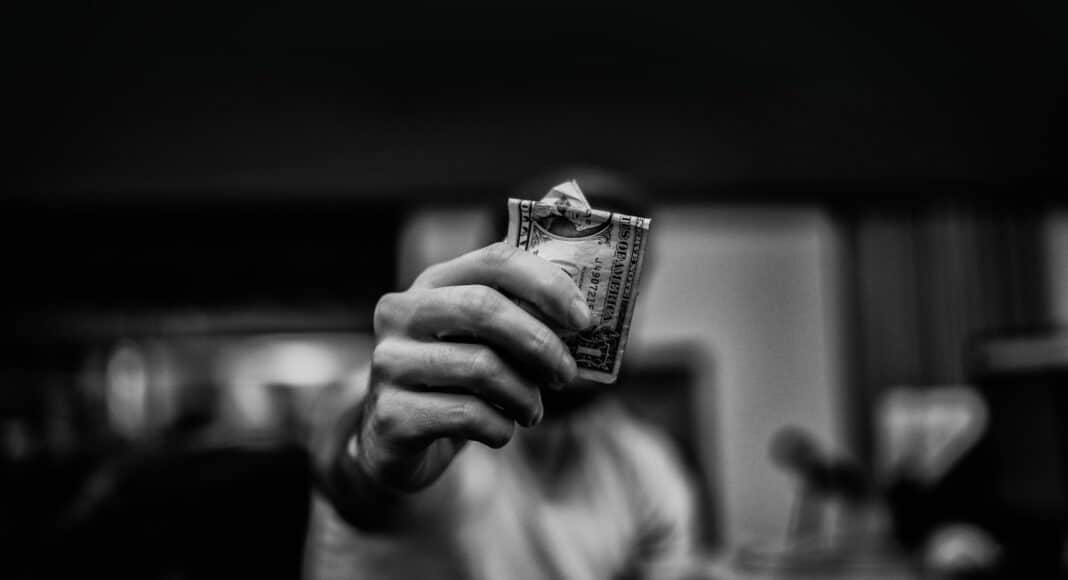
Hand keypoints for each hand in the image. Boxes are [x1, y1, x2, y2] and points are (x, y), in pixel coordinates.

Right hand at [352, 242, 591, 492]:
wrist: (394, 439)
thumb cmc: (455, 380)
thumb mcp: (480, 341)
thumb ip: (520, 317)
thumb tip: (585, 316)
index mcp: (430, 283)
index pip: (494, 260)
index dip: (546, 284)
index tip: (583, 319)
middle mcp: (400, 313)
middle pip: (483, 308)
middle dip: (539, 343)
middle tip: (565, 374)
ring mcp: (388, 363)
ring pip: (481, 368)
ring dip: (525, 396)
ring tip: (532, 411)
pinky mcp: (392, 415)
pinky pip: (468, 416)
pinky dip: (501, 428)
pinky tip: (501, 430)